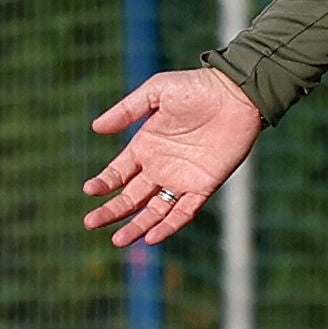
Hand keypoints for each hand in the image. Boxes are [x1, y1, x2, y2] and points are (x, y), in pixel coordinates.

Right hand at [82, 68, 262, 246]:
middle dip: (111, 212)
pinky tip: (152, 238)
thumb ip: (127, 110)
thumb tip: (95, 128)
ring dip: (136, 226)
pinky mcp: (204, 186)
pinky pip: (184, 212)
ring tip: (118, 240)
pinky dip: (169, 226)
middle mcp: (160, 166)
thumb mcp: (157, 91)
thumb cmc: (197, 88)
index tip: (90, 190)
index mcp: (145, 146)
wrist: (237, 95)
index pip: (118, 173)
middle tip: (91, 223)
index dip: (103, 183)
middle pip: (130, 197)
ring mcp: (182, 179)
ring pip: (154, 210)